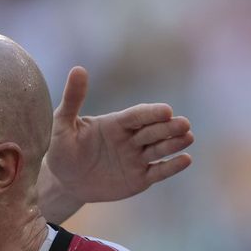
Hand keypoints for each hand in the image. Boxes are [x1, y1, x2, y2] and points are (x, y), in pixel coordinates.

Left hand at [39, 67, 193, 220]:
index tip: (166, 111)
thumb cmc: (62, 150)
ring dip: (174, 143)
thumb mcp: (63, 125)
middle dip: (168, 128)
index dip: (151, 113)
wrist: (65, 182)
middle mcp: (130, 139)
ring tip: (188, 137)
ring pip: (159, 149)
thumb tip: (78, 69)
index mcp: (116, 123)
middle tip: (183, 124)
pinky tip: (186, 159)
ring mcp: (137, 158)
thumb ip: (73, 100)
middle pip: (153, 131)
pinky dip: (172, 166)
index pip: (137, 115)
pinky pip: (158, 171)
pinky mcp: (140, 178)